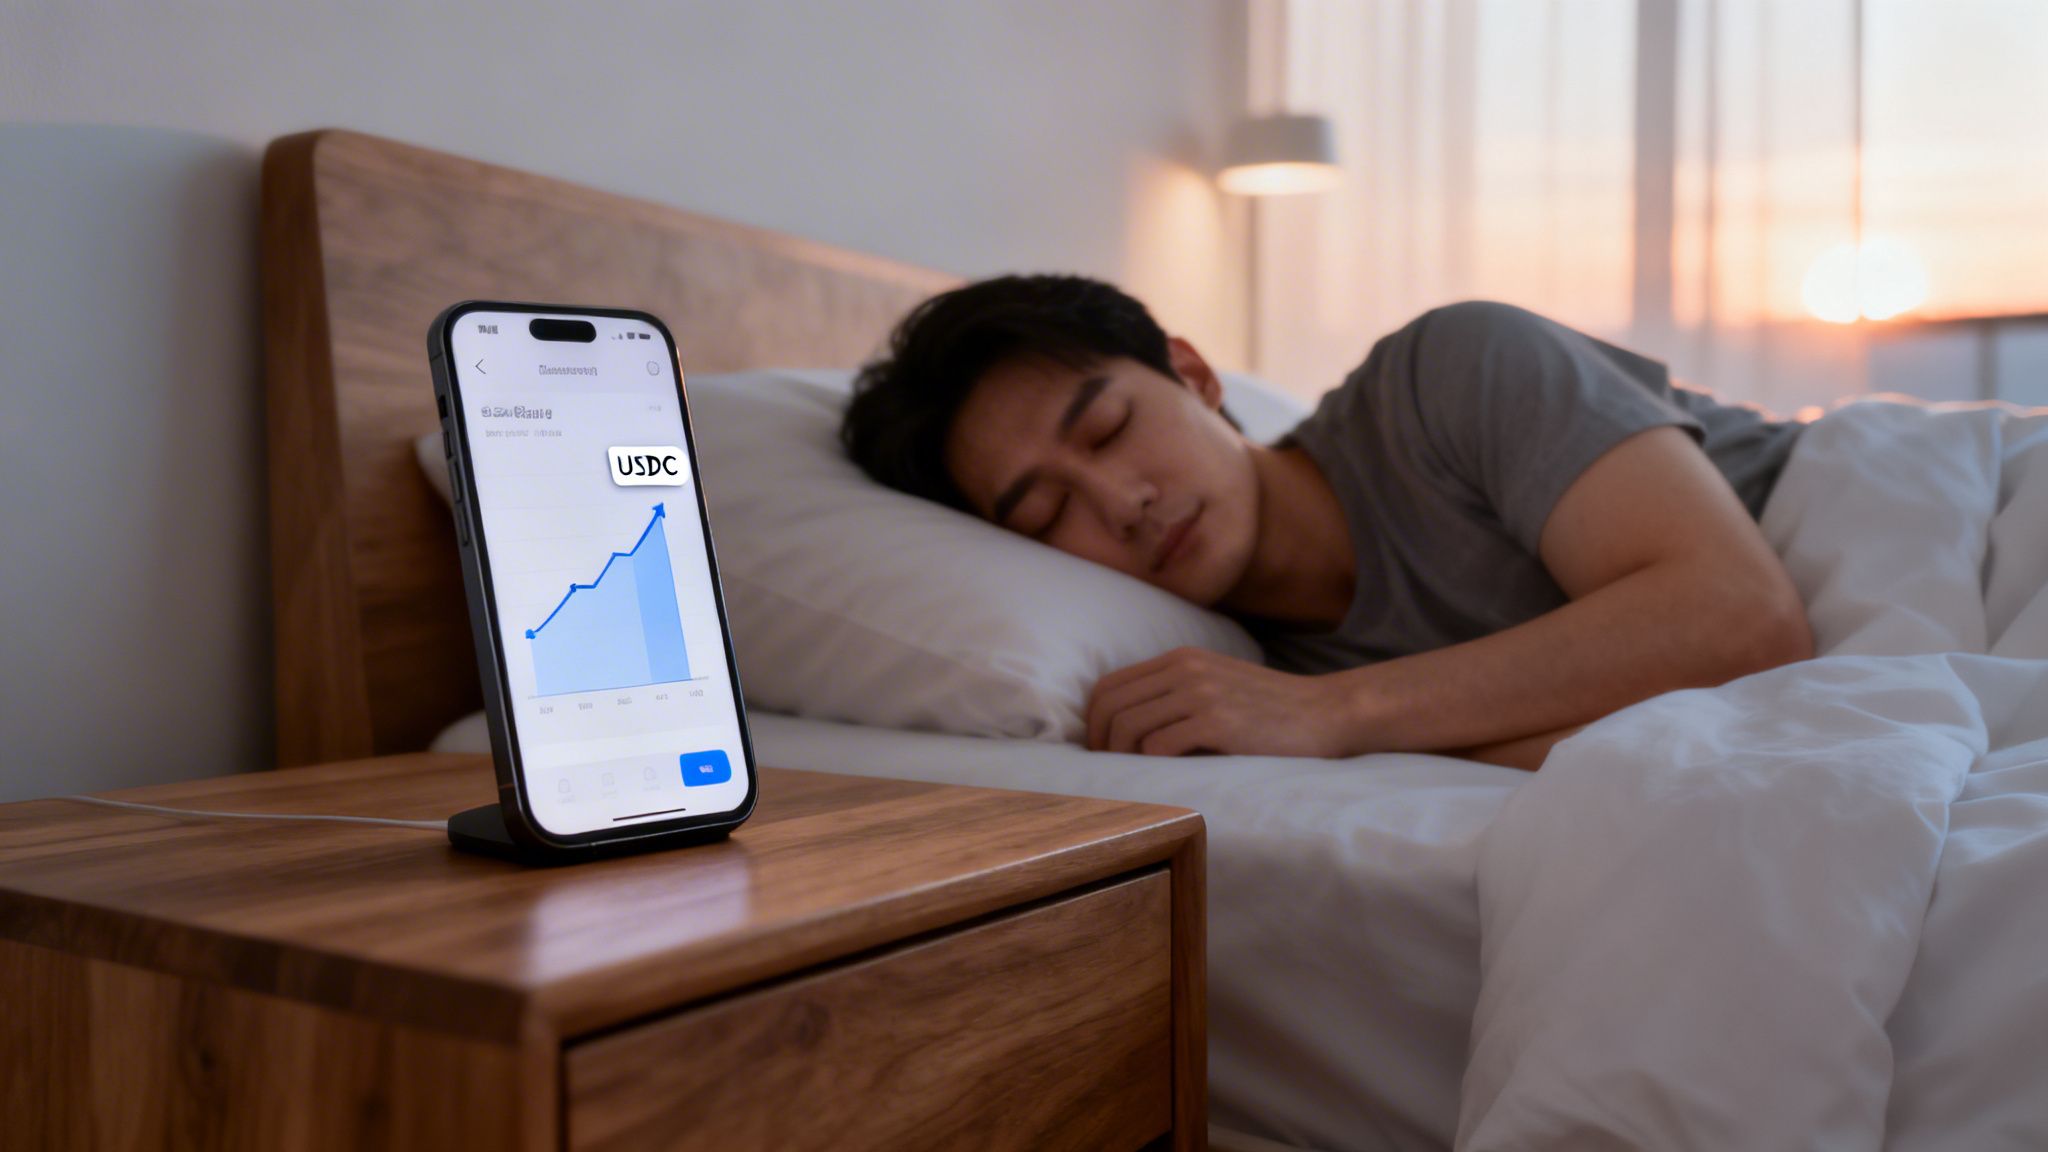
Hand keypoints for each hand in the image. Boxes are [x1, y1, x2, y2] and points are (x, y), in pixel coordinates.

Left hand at [1085, 647, 1356, 757]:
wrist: (1327, 713)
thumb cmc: (1271, 711)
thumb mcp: (1217, 685)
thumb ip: (1176, 695)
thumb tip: (1125, 732)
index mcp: (1181, 659)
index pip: (1109, 686)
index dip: (1093, 722)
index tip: (1100, 751)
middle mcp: (1186, 669)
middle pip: (1111, 706)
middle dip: (1099, 743)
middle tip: (1109, 772)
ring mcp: (1201, 693)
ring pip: (1129, 727)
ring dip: (1123, 758)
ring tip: (1134, 778)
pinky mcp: (1217, 722)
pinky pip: (1159, 746)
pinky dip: (1152, 766)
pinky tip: (1164, 777)